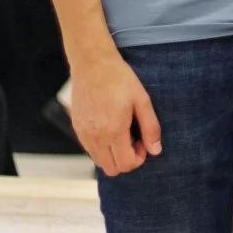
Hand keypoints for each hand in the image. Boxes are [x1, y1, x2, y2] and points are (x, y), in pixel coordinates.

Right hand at [70, 48, 161, 176]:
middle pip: (111, 169)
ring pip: (99, 162)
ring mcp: (83, 134)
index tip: (143, 141)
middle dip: (126, 159)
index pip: (126, 164)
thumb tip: (156, 150)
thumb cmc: (120, 79)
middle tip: (134, 139)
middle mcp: (95, 137)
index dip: (139, 158)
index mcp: (113, 131)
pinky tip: (110, 128)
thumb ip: (150, 127)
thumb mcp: (142, 100)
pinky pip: (90, 150)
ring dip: (113, 155)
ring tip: (122, 133)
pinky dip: (102, 147)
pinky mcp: (77, 128)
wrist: (92, 63)